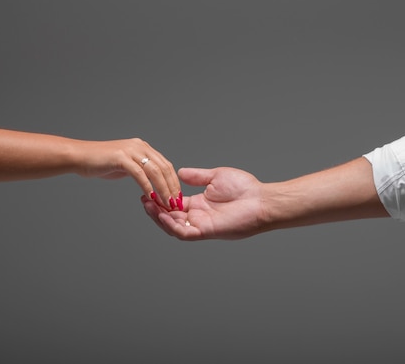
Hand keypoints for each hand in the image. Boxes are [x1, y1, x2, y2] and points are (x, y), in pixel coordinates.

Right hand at [77, 138, 182, 210]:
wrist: (79, 157)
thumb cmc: (100, 163)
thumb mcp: (125, 164)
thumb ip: (138, 169)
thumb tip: (149, 181)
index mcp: (143, 147)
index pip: (165, 165)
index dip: (173, 181)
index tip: (177, 197)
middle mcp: (140, 146)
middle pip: (164, 168)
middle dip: (172, 187)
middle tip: (176, 203)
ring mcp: (131, 151)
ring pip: (154, 171)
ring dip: (163, 189)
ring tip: (167, 203)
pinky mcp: (121, 158)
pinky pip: (139, 174)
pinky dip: (147, 186)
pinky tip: (151, 197)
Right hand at [142, 167, 266, 239]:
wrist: (261, 200)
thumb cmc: (245, 188)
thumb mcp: (215, 176)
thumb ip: (197, 176)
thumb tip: (179, 172)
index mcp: (199, 204)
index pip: (174, 205)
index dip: (160, 200)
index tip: (147, 191)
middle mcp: (198, 216)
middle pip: (170, 217)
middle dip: (155, 209)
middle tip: (143, 199)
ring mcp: (202, 225)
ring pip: (174, 227)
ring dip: (160, 217)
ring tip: (148, 205)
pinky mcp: (207, 231)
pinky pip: (185, 232)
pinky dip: (172, 226)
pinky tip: (163, 215)